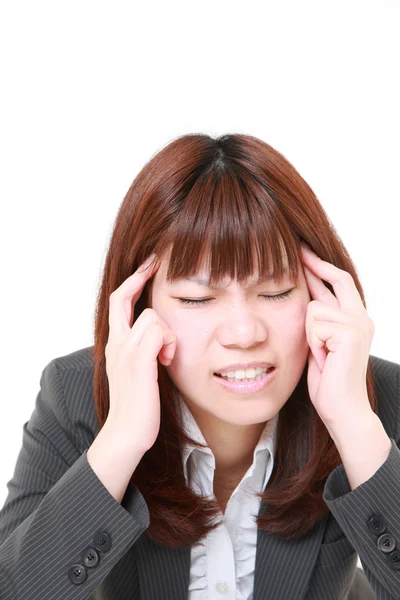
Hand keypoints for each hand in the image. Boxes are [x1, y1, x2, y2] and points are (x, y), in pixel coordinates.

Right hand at [105, 254, 176, 453]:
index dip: (131, 281)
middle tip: (154, 264)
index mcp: (115, 344)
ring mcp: (125, 351)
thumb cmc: (137, 406)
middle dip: (139, 276)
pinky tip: (167, 362)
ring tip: (167, 357)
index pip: (118, 303)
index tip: (146, 266)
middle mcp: (116, 343)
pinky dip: (168, 343)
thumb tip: (161, 338)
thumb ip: (144, 350)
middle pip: (122, 297)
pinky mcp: (138, 361)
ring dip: (167, 333)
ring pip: (151, 315)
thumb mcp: (138, 371)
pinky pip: (158, 331)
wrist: (126, 433)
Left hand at [300, 242, 374, 429]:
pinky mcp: (351, 332)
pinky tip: (325, 360)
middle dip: (314, 264)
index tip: (303, 253)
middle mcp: (361, 317)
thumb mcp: (319, 343)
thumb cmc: (329, 381)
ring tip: (320, 355)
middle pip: (337, 278)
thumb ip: (318, 322)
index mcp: (355, 319)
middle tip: (298, 249)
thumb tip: (306, 299)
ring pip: (314, 308)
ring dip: (309, 334)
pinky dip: (313, 344)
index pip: (339, 283)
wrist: (341, 408)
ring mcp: (358, 323)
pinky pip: (315, 324)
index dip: (321, 266)